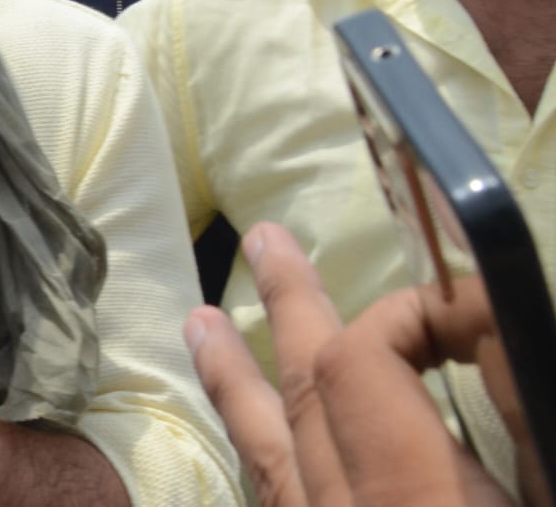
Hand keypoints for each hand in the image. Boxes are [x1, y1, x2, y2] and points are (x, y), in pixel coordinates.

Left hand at [186, 222, 523, 506]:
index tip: (483, 312)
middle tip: (267, 240)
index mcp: (418, 498)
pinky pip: (273, 496)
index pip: (363, 362)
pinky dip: (257, 447)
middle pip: (306, 394)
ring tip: (201, 323)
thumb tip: (488, 332)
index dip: (416, 314)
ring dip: (240, 378)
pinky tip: (245, 427)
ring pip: (268, 453)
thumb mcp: (552, 490)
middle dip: (292, 308)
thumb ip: (518, 412)